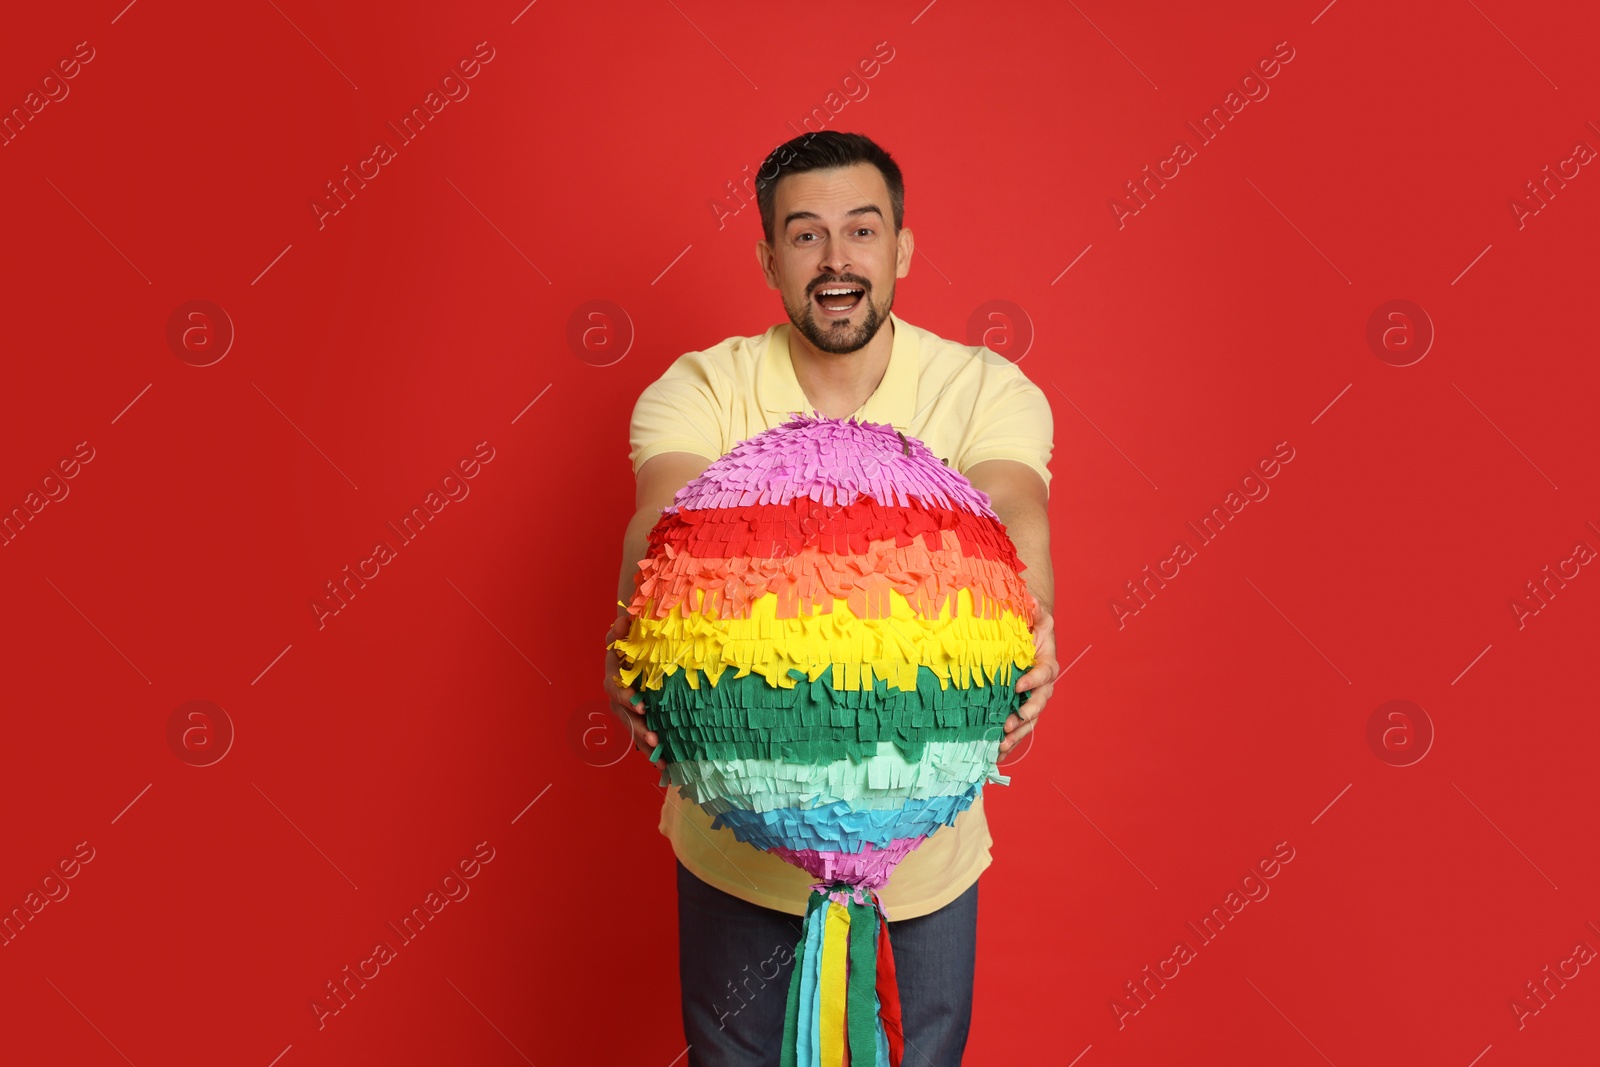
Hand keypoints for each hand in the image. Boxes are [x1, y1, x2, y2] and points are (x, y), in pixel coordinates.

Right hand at [603, 609, 660, 764]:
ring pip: (630, 726)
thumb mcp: (626, 629)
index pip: (615, 685)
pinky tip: (663, 764)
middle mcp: (615, 690)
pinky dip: (650, 749)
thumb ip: (622, 628)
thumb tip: (622, 620)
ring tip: (659, 756)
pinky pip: (639, 734)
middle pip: (623, 713)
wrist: (634, 641)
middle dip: (637, 726)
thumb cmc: (633, 635)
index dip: (625, 696)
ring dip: (643, 741)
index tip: (640, 705)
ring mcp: (623, 705)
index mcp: (614, 670)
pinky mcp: (634, 714)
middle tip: (652, 736)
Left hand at [1002, 601, 1057, 755]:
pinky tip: (995, 753)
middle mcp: (1041, 685)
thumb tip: (1030, 600)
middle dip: (1026, 715)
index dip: (1033, 680)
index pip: (1044, 673)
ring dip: (1017, 734)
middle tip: (1011, 723)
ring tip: (1002, 744)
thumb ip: (1034, 609)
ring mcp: (1030, 699)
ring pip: (1028, 720)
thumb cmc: (1031, 626)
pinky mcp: (1018, 708)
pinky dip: (1008, 741)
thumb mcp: (1035, 614)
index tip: (1018, 684)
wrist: (1025, 638)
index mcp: (1047, 663)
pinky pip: (1017, 727)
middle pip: (1039, 703)